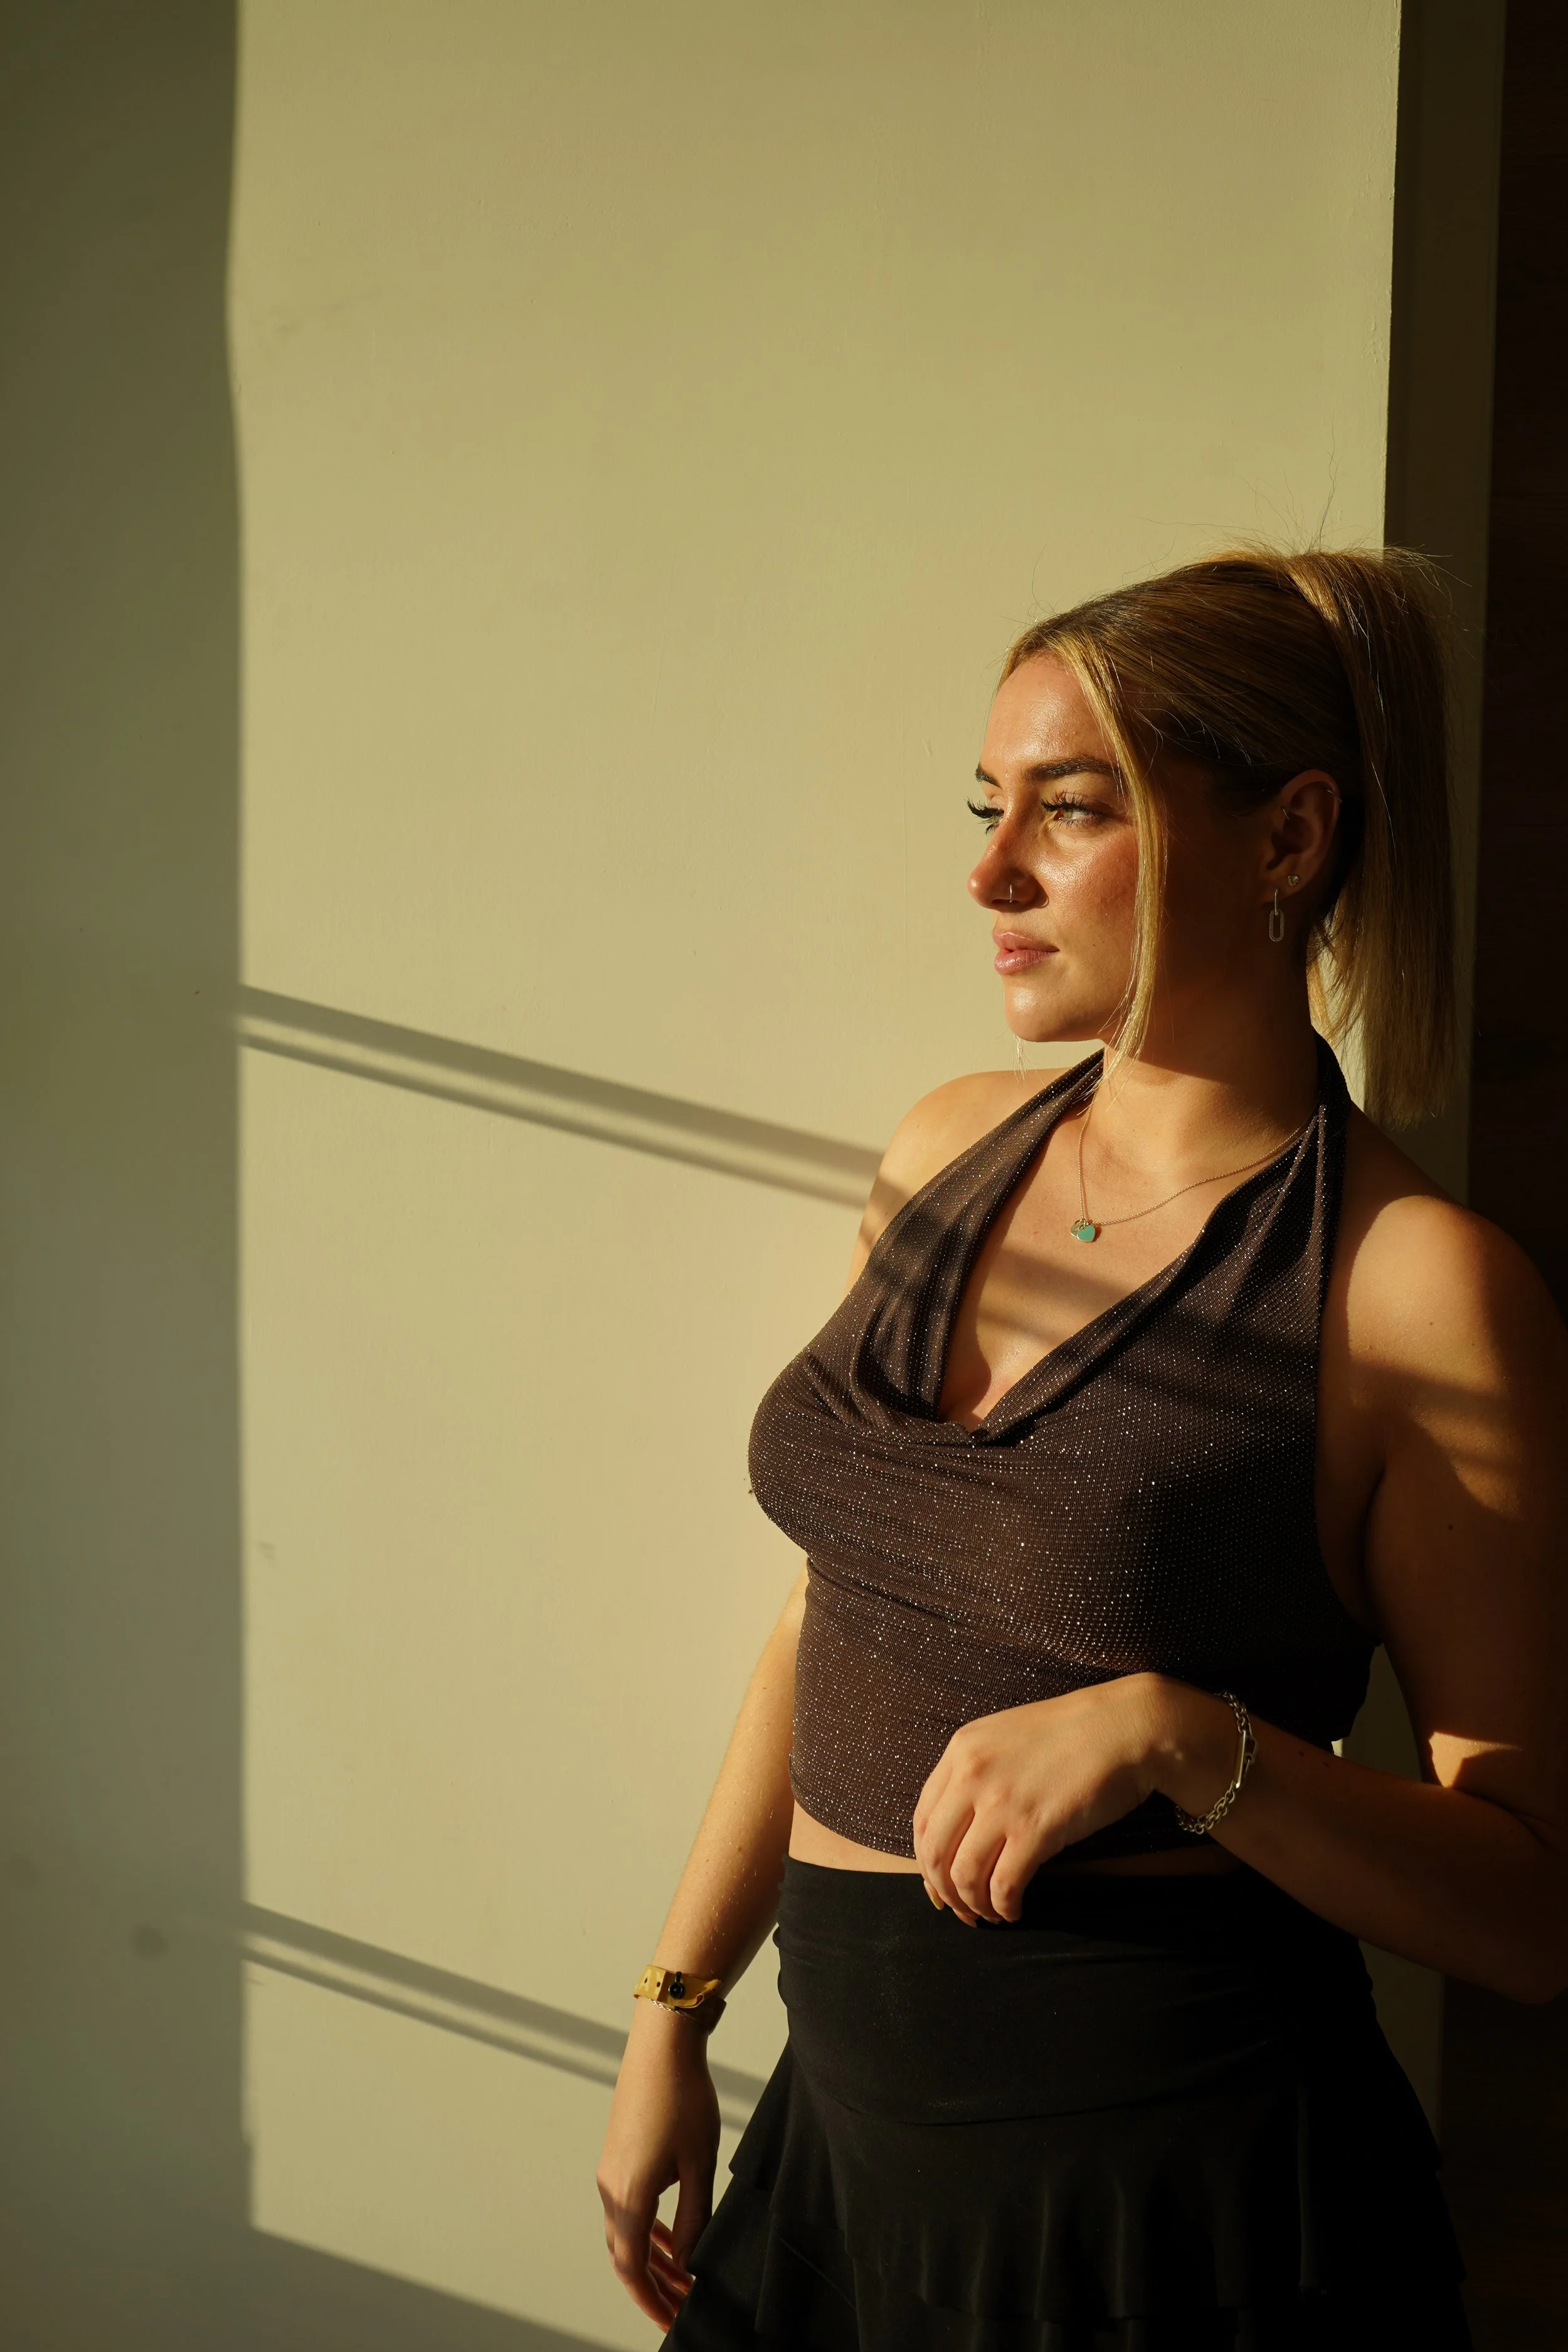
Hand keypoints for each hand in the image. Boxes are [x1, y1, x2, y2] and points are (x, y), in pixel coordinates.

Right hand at [597, 1998, 721, 2328]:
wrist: (662, 2046)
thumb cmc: (683, 2097)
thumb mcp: (699, 2165)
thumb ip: (694, 2219)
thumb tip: (690, 2260)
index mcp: (628, 2194)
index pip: (632, 2267)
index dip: (650, 2300)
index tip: (670, 2322)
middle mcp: (611, 2186)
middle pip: (625, 2255)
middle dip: (653, 2286)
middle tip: (679, 2308)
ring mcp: (611, 2170)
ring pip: (626, 2232)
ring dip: (652, 2259)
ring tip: (682, 2279)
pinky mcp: (618, 2155)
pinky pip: (628, 2208)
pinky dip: (648, 2231)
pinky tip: (671, 2238)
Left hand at [913, 1674, 1175, 1923]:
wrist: (1123, 1727)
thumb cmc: (1072, 1735)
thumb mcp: (1005, 1739)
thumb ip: (975, 1775)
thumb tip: (959, 1831)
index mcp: (961, 1751)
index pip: (921, 1820)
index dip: (925, 1864)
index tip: (937, 1888)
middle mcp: (972, 1776)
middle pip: (935, 1853)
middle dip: (945, 1893)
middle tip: (963, 1912)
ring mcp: (1002, 1803)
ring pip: (964, 1875)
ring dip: (974, 1905)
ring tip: (992, 1913)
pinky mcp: (1036, 1829)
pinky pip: (1003, 1884)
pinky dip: (1003, 1906)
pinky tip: (1014, 1909)